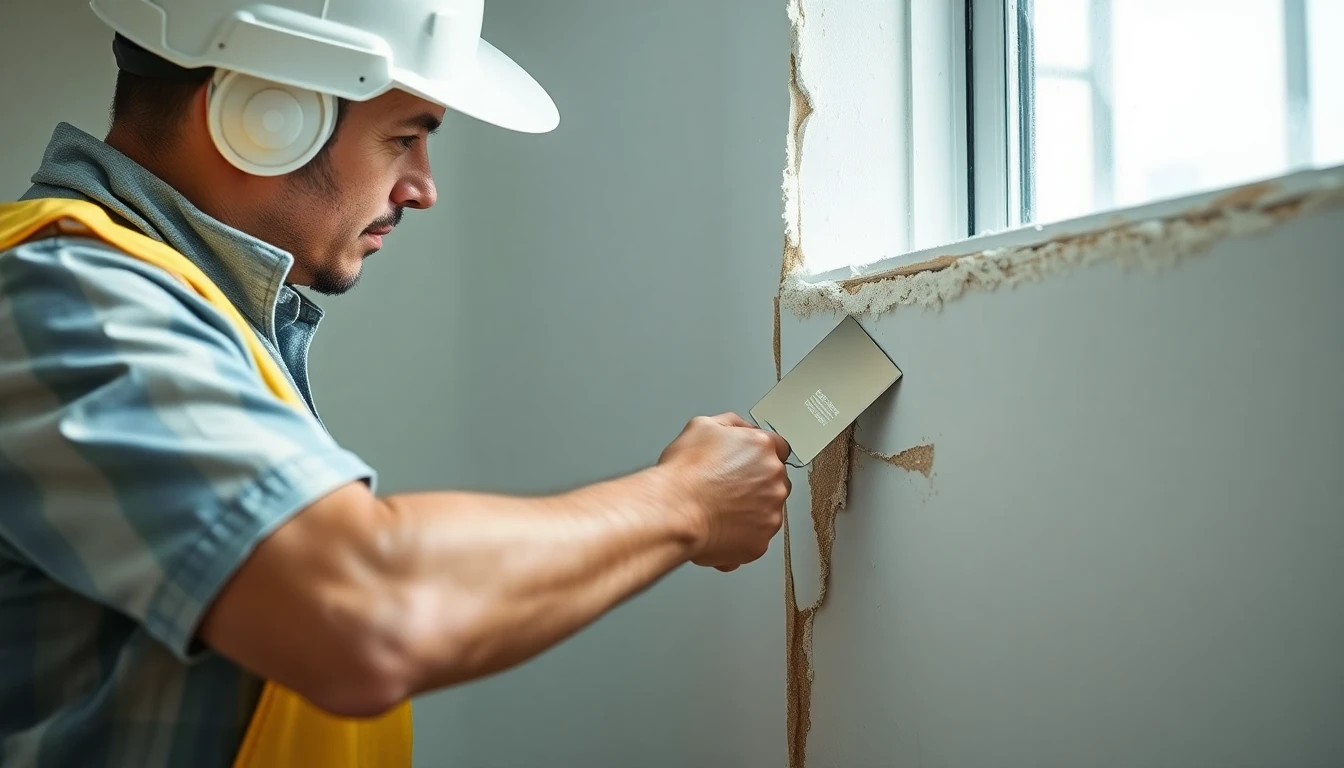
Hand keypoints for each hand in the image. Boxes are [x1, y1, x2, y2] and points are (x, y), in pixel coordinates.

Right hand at [657, 413, 791, 570]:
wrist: (672, 512)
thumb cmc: (683, 474)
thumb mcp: (701, 426)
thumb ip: (731, 425)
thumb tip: (741, 431)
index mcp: (762, 447)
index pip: (778, 447)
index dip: (758, 455)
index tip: (747, 464)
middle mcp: (774, 479)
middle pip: (775, 479)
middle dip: (756, 482)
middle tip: (726, 488)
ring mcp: (771, 512)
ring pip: (767, 509)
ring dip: (751, 509)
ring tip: (719, 509)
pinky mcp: (761, 541)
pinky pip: (756, 536)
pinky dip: (742, 534)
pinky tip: (719, 527)